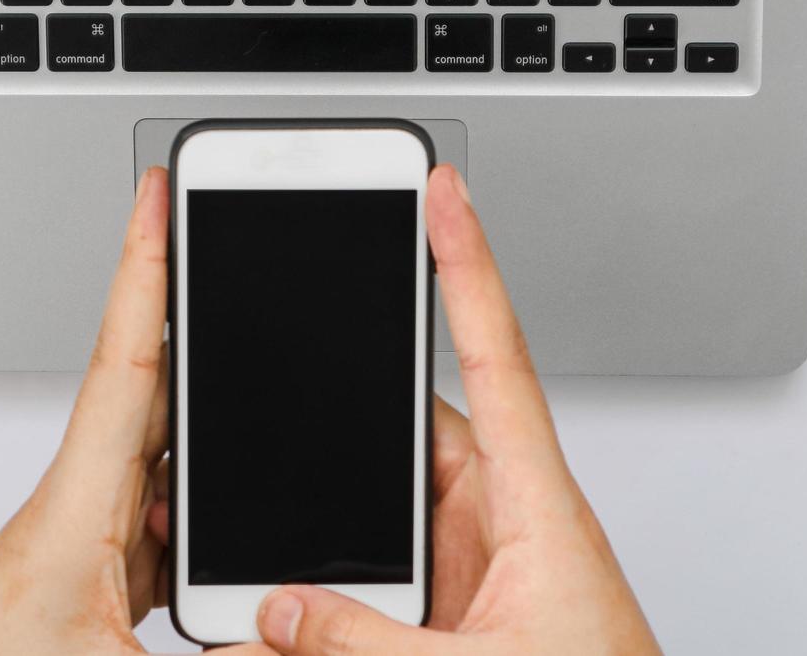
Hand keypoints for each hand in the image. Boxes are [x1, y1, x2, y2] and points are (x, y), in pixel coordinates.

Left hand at [0, 168, 273, 655]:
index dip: (144, 269)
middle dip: (197, 319)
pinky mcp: (96, 569)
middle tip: (233, 242)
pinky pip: (160, 508)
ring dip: (208, 429)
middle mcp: (79, 505)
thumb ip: (219, 653)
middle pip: (154, 388)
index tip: (157, 195)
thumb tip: (284, 634)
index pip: (122, 362)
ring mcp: (86, 534)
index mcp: (75, 510)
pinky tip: (227, 524)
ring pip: (163, 453)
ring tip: (265, 401)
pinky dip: (198, 502)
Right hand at [253, 165, 658, 655]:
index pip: (496, 357)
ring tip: (267, 556)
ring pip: (381, 517)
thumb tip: (280, 610)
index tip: (444, 195)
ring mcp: (478, 573)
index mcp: (539, 508)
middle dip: (342, 434)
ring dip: (329, 537)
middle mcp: (507, 526)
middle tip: (278, 407)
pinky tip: (288, 616)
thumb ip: (369, 643)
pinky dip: (331, 594)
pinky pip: (377, 580)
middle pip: (406, 441)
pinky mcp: (453, 618)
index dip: (466, 267)